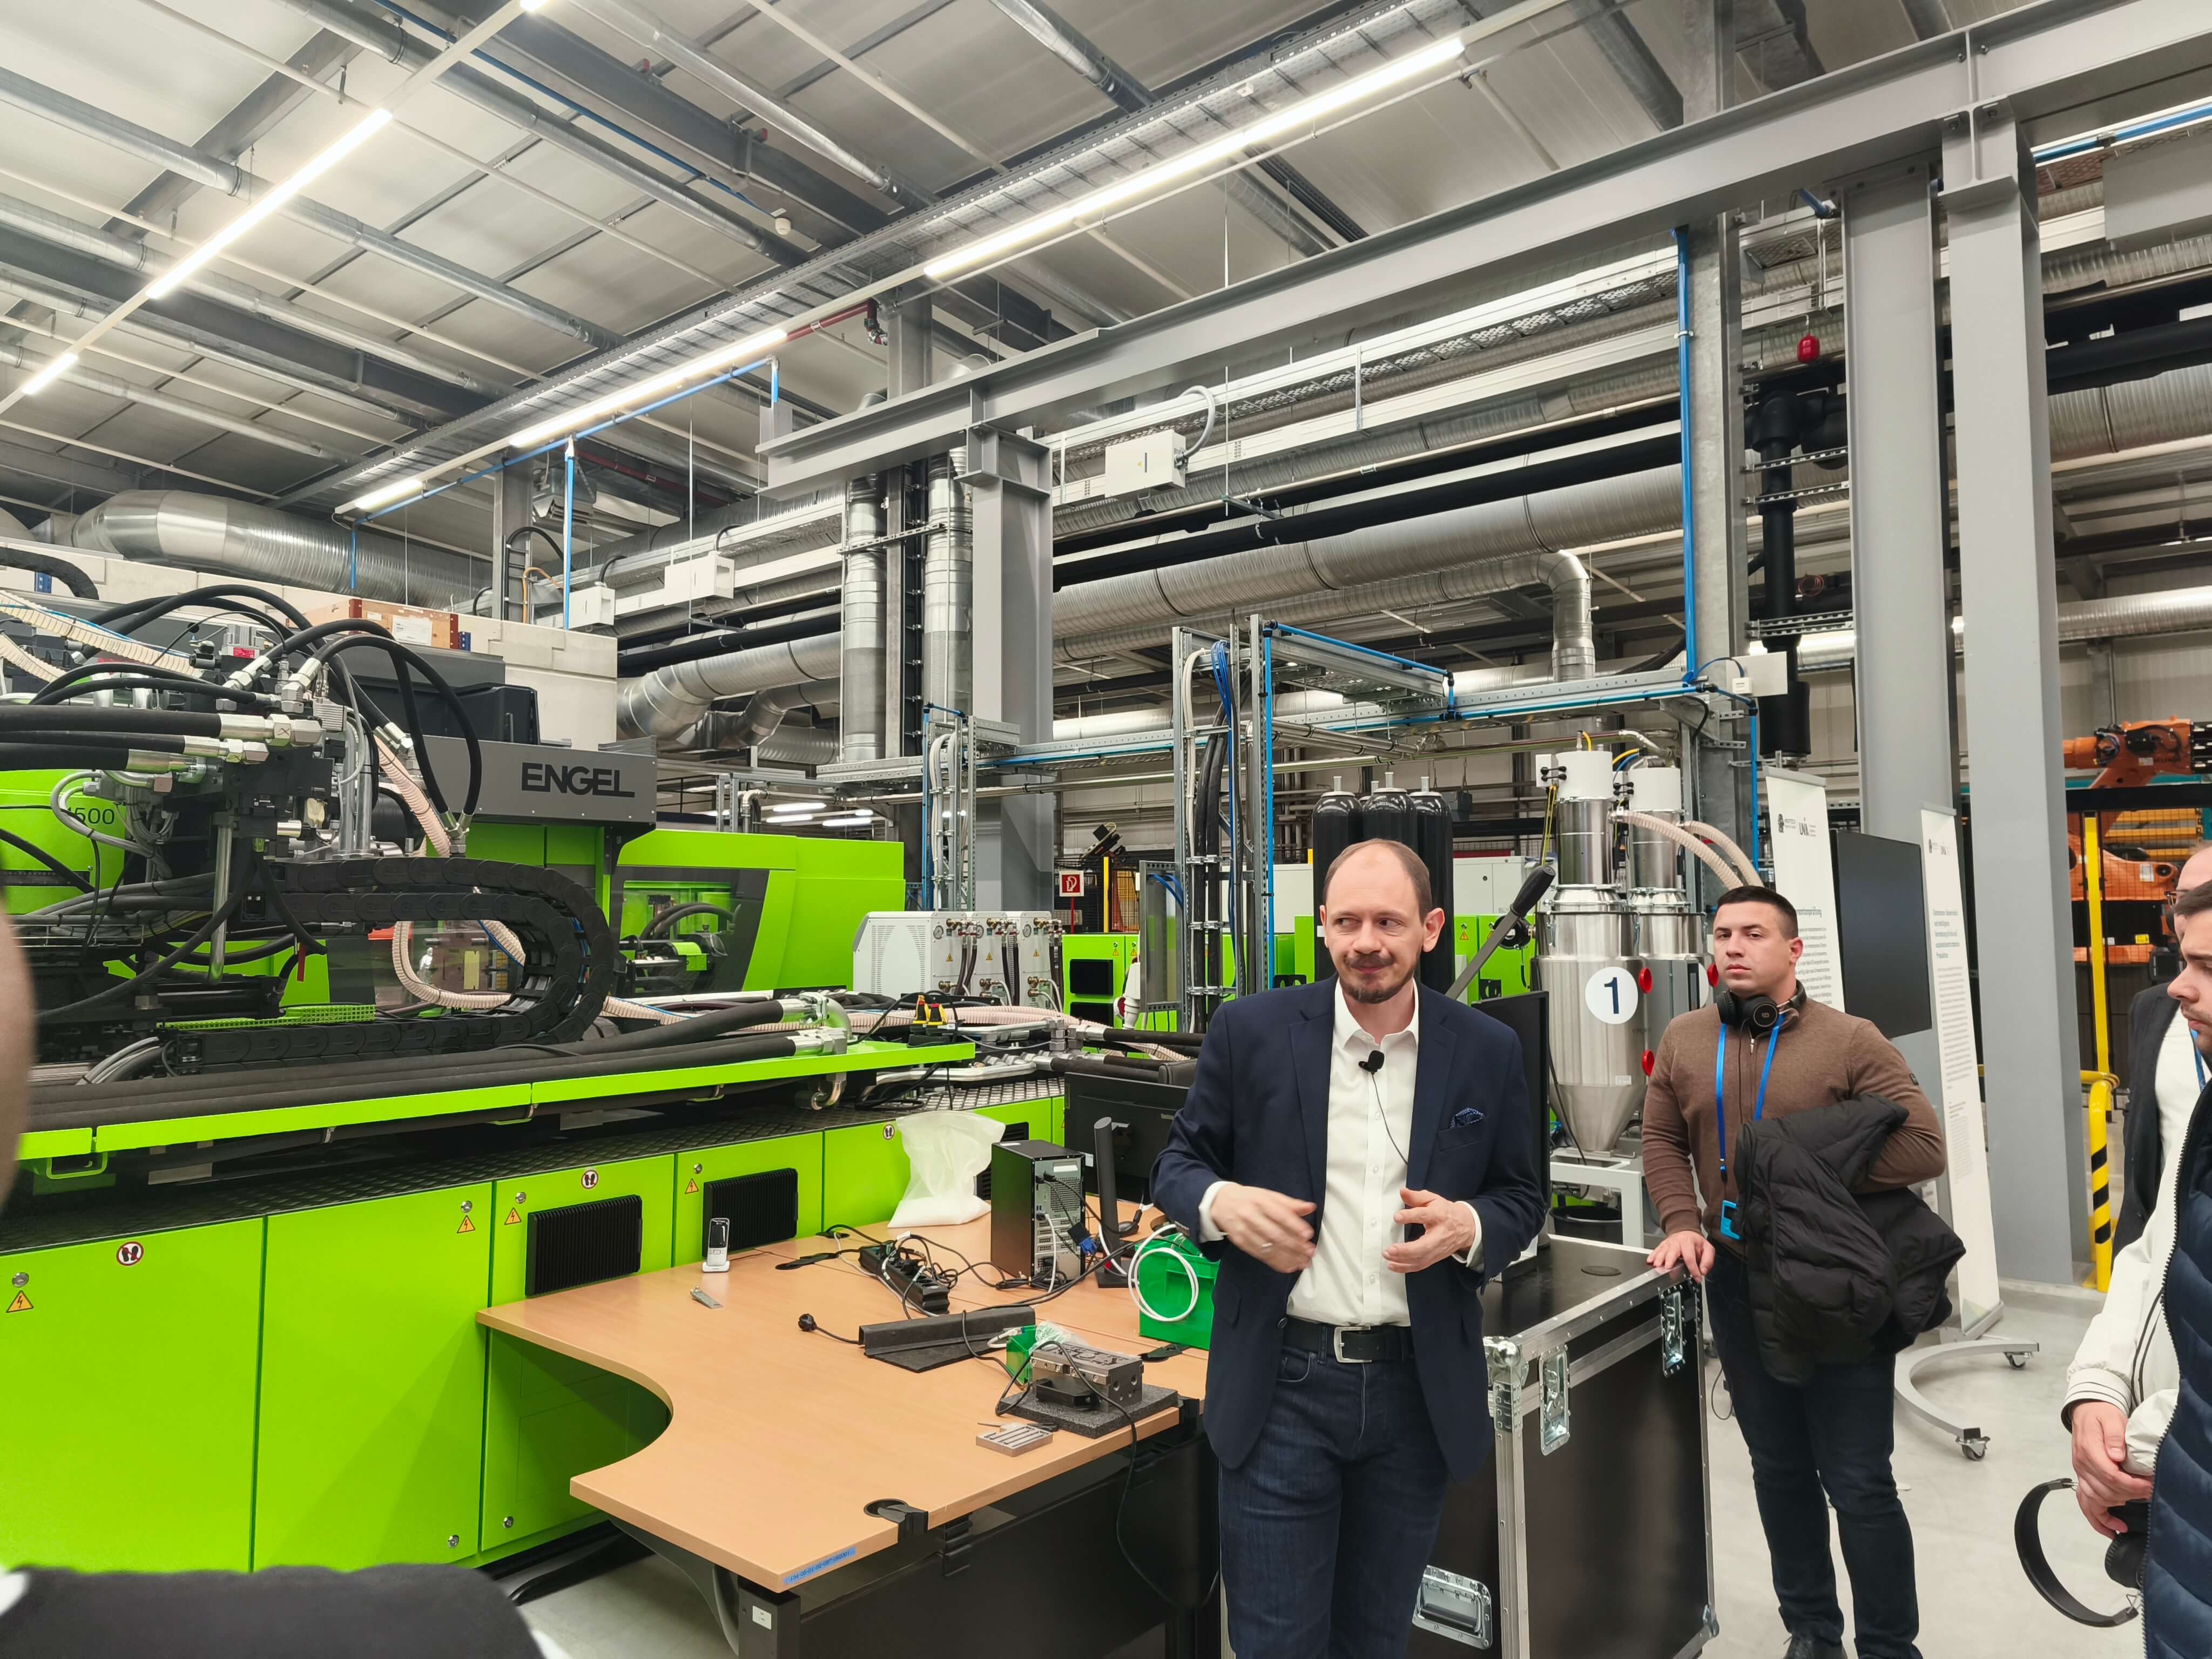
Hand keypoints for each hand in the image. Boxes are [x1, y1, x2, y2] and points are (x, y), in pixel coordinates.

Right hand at [1211, 1184, 1315, 1272]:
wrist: (1220, 1203)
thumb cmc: (1249, 1198)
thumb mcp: (1268, 1195)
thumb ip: (1289, 1203)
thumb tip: (1310, 1207)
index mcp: (1260, 1200)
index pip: (1279, 1214)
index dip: (1294, 1225)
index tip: (1308, 1235)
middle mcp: (1251, 1216)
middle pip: (1274, 1233)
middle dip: (1294, 1245)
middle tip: (1310, 1252)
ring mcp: (1244, 1231)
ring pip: (1268, 1247)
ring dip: (1288, 1257)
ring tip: (1303, 1262)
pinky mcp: (1241, 1243)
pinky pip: (1260, 1255)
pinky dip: (1276, 1263)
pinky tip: (1289, 1267)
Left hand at [1384, 1189, 1474, 1273]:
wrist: (1465, 1227)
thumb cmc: (1445, 1212)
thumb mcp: (1433, 1199)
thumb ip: (1416, 1197)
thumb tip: (1402, 1192)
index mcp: (1439, 1216)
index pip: (1425, 1215)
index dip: (1411, 1216)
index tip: (1397, 1217)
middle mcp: (1439, 1234)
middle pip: (1424, 1246)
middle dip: (1406, 1250)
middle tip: (1390, 1249)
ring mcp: (1438, 1249)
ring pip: (1421, 1259)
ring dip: (1403, 1260)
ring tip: (1387, 1256)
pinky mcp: (1435, 1257)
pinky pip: (1420, 1265)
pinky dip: (1405, 1268)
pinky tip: (1392, 1265)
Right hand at [1648, 1230, 1713, 1282]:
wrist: (1687, 1232)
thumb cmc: (1696, 1242)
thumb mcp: (1707, 1249)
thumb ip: (1707, 1261)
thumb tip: (1703, 1271)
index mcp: (1689, 1242)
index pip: (1690, 1258)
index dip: (1693, 1269)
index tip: (1696, 1278)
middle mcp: (1677, 1242)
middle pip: (1672, 1252)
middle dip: (1669, 1260)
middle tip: (1668, 1268)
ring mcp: (1668, 1243)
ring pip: (1662, 1251)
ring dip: (1659, 1259)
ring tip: (1657, 1265)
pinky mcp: (1663, 1245)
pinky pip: (1656, 1250)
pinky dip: (1652, 1256)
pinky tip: (1650, 1261)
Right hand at [2071, 1401, 2153, 1535]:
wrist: (2087, 1412)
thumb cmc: (2102, 1416)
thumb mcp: (2111, 1418)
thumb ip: (2114, 1435)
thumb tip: (2117, 1455)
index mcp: (2088, 1450)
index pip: (2110, 1475)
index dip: (2131, 1485)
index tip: (2149, 1486)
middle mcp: (2081, 1465)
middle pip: (2105, 1490)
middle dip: (2130, 1495)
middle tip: (2150, 1493)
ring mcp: (2080, 1473)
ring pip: (2095, 1500)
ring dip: (2116, 1508)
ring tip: (2136, 1505)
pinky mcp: (2082, 1479)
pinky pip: (2085, 1504)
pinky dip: (2098, 1520)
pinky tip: (2113, 1530)